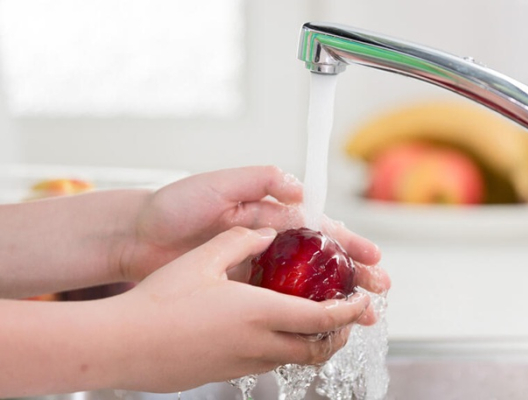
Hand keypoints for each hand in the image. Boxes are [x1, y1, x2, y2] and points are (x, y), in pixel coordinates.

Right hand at [114, 227, 372, 392]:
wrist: (122, 344)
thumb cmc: (160, 300)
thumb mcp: (202, 259)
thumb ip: (240, 241)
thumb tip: (266, 233)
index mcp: (260, 313)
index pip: (323, 318)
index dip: (349, 312)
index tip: (361, 304)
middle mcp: (258, 344)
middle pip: (317, 349)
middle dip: (339, 334)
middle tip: (345, 317)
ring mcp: (241, 364)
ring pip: (294, 360)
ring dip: (313, 344)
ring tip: (314, 324)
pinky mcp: (224, 374)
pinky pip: (267, 363)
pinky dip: (283, 349)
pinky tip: (268, 331)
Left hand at [119, 166, 389, 292]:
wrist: (137, 238)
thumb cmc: (175, 205)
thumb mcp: (219, 184)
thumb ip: (260, 179)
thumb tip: (300, 189)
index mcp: (270, 216)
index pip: (320, 230)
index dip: (349, 243)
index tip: (373, 257)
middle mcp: (270, 244)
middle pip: (321, 262)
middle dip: (353, 275)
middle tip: (379, 290)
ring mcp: (257, 270)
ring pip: (305, 288)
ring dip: (334, 300)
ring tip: (360, 316)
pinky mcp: (239, 291)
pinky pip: (277, 304)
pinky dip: (300, 315)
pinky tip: (318, 326)